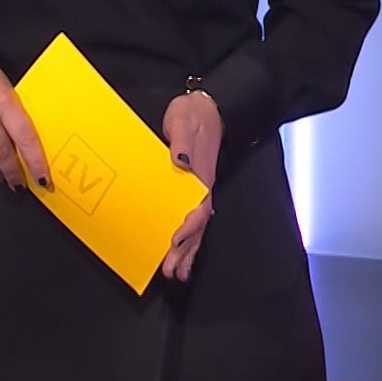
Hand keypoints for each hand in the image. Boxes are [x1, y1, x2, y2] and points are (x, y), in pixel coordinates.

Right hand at [0, 49, 50, 192]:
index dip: (35, 161)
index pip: (25, 137)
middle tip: (22, 185)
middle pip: (3, 153)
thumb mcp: (4, 84)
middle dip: (14, 174)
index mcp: (2, 100)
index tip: (42, 178)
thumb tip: (25, 139)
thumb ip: (12, 111)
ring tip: (3, 173)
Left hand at [160, 91, 221, 282]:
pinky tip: (182, 252)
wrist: (209, 107)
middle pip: (197, 225)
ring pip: (196, 227)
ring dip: (187, 251)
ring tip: (177, 273)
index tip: (175, 243)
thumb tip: (180, 161)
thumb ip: (182, 141)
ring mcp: (200, 189)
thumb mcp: (184, 120)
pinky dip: (189, 238)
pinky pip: (193, 218)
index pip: (198, 207)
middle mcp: (203, 187)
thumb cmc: (193, 113)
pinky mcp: (195, 188)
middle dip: (185, 250)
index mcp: (200, 174)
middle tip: (172, 272)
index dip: (188, 227)